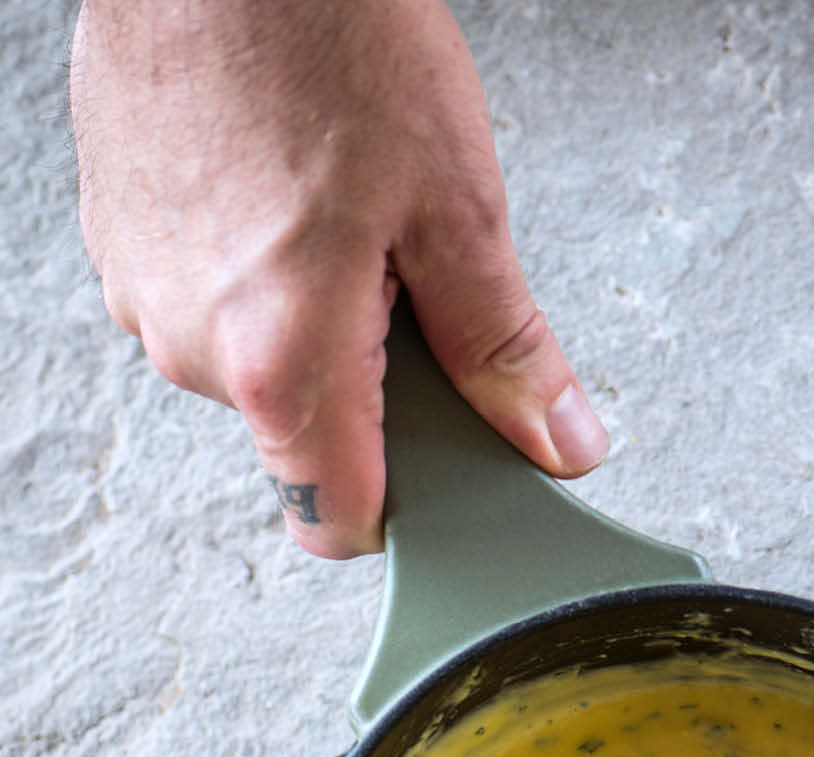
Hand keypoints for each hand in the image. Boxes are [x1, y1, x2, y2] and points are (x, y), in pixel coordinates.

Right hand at [69, 0, 607, 557]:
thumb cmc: (328, 37)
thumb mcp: (459, 208)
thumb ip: (507, 351)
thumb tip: (559, 443)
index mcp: (282, 360)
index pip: (338, 517)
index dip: (400, 511)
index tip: (438, 475)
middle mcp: (195, 352)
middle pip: (304, 442)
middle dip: (369, 395)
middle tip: (407, 292)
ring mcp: (146, 303)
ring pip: (254, 377)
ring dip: (309, 334)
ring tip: (339, 224)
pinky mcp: (120, 255)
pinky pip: (207, 316)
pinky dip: (254, 285)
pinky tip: (282, 203)